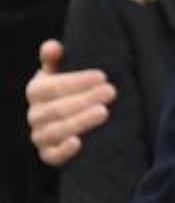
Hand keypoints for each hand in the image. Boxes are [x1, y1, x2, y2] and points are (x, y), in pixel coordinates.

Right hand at [26, 40, 114, 167]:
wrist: (65, 123)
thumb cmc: (66, 93)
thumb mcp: (60, 74)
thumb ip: (55, 60)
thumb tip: (53, 46)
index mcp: (37, 91)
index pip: (53, 86)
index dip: (77, 81)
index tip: (102, 76)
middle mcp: (35, 114)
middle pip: (58, 108)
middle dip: (85, 99)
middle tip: (111, 91)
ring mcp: (41, 136)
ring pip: (57, 130)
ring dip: (80, 121)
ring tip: (104, 112)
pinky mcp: (49, 155)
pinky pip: (53, 156)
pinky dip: (64, 151)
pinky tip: (78, 143)